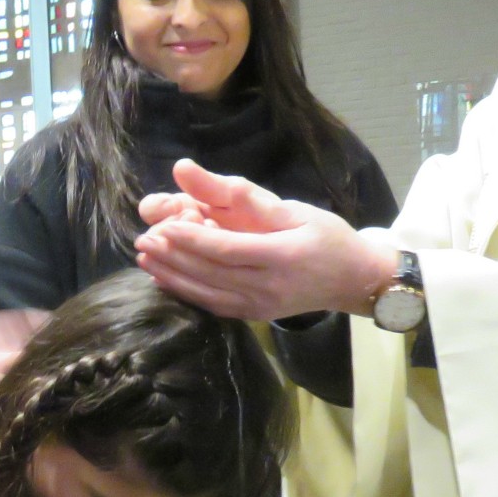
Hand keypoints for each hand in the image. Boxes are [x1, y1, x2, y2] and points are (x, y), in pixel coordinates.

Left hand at [135, 160, 396, 319]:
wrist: (354, 281)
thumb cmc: (328, 238)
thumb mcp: (297, 210)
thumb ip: (250, 198)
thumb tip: (214, 180)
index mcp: (283, 256)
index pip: (228, 250)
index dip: (192, 240)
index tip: (162, 226)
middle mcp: (269, 287)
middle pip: (211, 274)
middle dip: (173, 257)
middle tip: (143, 241)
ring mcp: (261, 306)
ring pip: (207, 293)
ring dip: (172, 276)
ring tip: (145, 258)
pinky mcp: (254, 315)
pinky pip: (214, 306)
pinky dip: (186, 293)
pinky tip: (165, 279)